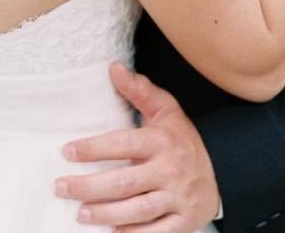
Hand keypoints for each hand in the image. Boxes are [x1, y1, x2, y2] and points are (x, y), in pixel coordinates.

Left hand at [55, 62, 218, 231]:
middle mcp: (170, 170)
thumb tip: (113, 68)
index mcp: (162, 141)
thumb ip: (139, 90)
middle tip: (61, 187)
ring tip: (80, 214)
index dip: (93, 148)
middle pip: (124, 183)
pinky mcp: (184, 222)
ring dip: (105, 215)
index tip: (67, 151)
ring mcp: (178, 198)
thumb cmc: (181, 140)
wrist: (222, 171)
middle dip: (89, 187)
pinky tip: (111, 231)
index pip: (123, 144)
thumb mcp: (165, 110)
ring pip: (138, 211)